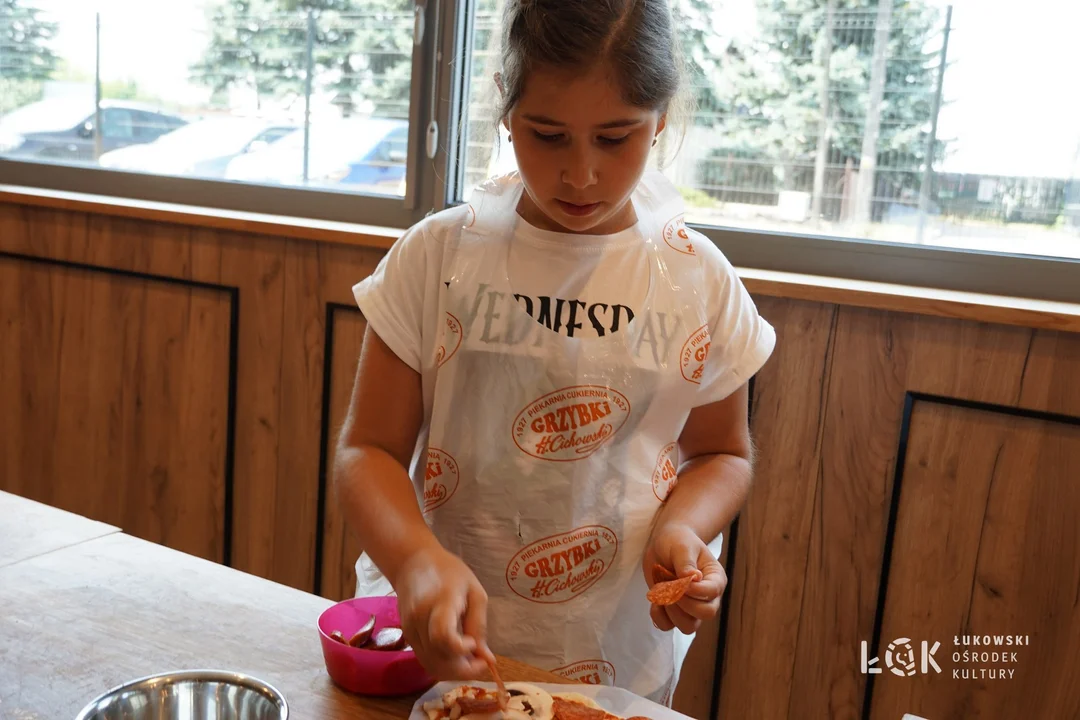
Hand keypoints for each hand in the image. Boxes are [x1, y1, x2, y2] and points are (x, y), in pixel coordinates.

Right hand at [394, 544, 489, 679]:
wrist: (412, 564)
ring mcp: (410, 630)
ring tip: (471, 659)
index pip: (443, 636)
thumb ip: (478, 625)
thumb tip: (486, 659)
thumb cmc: (449, 573)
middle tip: (481, 662)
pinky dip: (443, 666)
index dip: (460, 649)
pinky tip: (456, 656)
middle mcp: (420, 620)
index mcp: (440, 602)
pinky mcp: (407, 637)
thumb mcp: (474, 591)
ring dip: (454, 671)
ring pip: (431, 665)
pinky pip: (426, 660)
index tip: (474, 644)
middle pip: (437, 659)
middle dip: (463, 670)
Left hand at [643, 523, 726, 634]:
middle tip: (669, 586)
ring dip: (671, 612)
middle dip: (684, 603)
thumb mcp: (682, 547)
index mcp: (715, 579)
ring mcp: (691, 607)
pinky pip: (668, 626)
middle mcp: (707, 597)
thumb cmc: (678, 541)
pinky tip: (656, 600)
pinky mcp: (674, 612)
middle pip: (706, 614)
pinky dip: (659, 617)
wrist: (664, 545)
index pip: (712, 592)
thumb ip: (686, 563)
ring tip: (662, 592)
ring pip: (688, 627)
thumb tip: (693, 579)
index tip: (678, 578)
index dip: (694, 590)